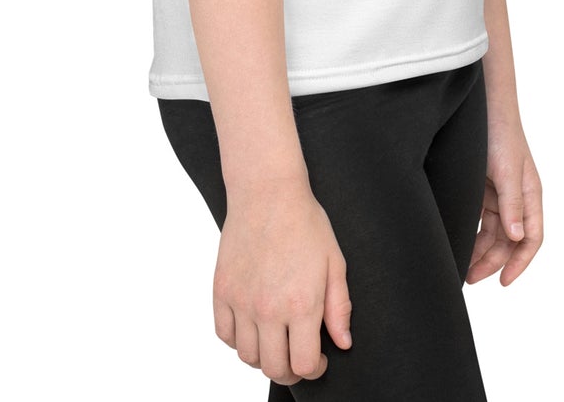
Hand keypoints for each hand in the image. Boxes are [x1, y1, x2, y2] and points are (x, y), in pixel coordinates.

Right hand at [213, 177, 353, 385]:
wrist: (267, 192)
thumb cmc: (305, 222)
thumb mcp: (334, 262)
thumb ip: (339, 308)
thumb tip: (342, 343)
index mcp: (301, 304)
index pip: (303, 365)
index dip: (315, 370)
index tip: (319, 359)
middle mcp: (268, 308)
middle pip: (273, 368)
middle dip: (290, 371)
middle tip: (297, 357)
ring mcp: (241, 300)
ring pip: (247, 356)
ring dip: (263, 356)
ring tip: (275, 340)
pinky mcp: (221, 290)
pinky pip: (224, 335)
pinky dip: (237, 340)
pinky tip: (252, 327)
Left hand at [466, 112, 542, 284]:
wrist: (484, 106)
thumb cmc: (500, 134)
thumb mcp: (507, 170)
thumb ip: (512, 204)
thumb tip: (517, 237)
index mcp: (530, 195)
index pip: (531, 238)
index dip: (520, 263)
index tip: (504, 281)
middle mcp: (517, 198)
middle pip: (509, 241)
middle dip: (493, 261)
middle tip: (470, 278)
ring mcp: (499, 194)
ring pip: (493, 234)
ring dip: (480, 251)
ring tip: (462, 268)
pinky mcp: (482, 188)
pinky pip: (480, 220)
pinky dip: (472, 233)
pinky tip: (460, 243)